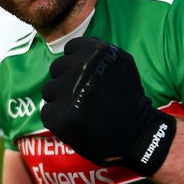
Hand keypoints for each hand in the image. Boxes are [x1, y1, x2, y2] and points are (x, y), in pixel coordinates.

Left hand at [41, 37, 175, 176]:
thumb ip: (96, 55)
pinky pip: (47, 112)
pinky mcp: (59, 115)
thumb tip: (71, 53)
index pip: (70, 49)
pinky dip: (58, 119)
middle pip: (57, 68)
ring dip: (60, 100)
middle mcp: (82, 68)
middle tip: (84, 97)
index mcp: (97, 51)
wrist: (136, 135)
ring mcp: (69, 92)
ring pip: (49, 90)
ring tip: (80, 111)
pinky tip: (75, 123)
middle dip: (66, 81)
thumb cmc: (128, 100)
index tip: (85, 77)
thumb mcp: (122, 64)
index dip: (75, 63)